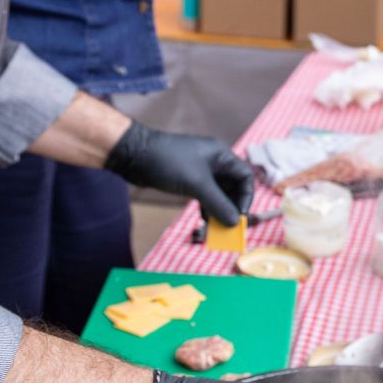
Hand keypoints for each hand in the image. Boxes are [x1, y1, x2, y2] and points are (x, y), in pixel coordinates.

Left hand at [104, 122, 254, 225]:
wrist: (135, 155)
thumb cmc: (169, 163)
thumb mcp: (197, 184)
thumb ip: (218, 204)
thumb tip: (235, 223)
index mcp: (221, 156)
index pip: (245, 177)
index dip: (246, 197)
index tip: (240, 216)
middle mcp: (214, 162)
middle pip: (233, 187)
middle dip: (232, 206)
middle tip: (228, 226)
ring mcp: (201, 170)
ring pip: (218, 193)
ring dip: (219, 209)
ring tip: (215, 227)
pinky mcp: (188, 179)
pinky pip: (205, 195)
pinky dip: (207, 207)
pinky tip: (204, 219)